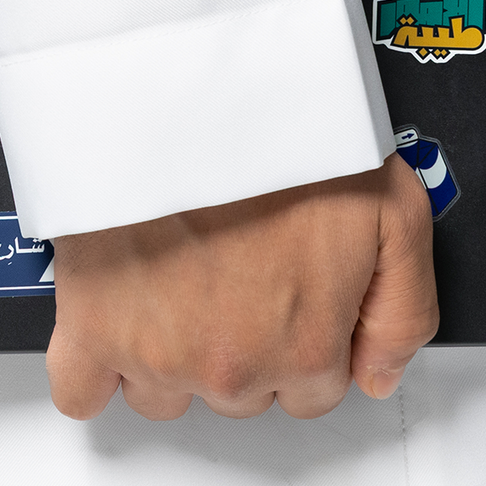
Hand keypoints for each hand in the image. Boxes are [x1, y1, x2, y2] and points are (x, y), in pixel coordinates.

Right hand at [45, 153, 437, 420]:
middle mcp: (233, 366)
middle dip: (244, 340)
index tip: (290, 290)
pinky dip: (95, 372)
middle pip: (243, 393)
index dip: (305, 335)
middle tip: (237, 265)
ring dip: (175, 353)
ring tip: (180, 277)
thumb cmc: (288, 137)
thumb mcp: (395, 211)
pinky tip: (117, 328)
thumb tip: (380, 372)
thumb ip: (403, 310)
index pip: (314, 389)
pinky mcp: (92, 329)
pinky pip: (81, 392)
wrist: (196, 92)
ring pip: (168, 393)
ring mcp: (157, 354)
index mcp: (307, 346)